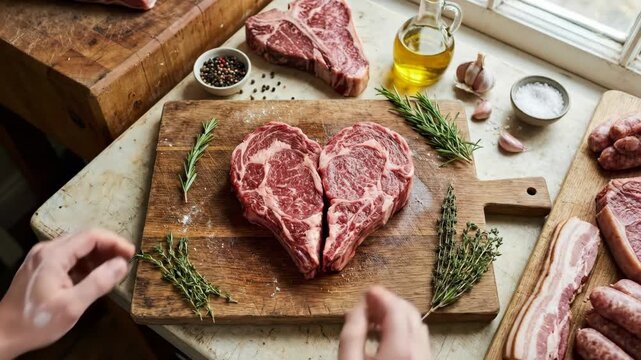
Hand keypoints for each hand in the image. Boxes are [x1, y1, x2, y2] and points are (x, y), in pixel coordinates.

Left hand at [0, 228, 134, 358]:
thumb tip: (122, 264)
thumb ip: (98, 282)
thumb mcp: (72, 306)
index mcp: (54, 255)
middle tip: (126, 262)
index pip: (91, 236)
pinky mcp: (40, 267)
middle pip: (84, 238)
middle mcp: (47, 250)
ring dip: (98, 255)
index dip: (115, 242)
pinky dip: (85, 262)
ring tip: (113, 270)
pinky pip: (68, 256)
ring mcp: (42, 257)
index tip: (132, 254)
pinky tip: (93, 276)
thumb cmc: (37, 322)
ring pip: (77, 246)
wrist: (3, 335)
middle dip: (108, 247)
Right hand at [339, 286, 430, 359]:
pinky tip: (387, 335)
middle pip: (410, 312)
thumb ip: (352, 335)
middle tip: (369, 303)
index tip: (367, 291)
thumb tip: (357, 309)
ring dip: (398, 315)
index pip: (396, 308)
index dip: (380, 295)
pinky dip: (405, 329)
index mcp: (401, 348)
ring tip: (375, 318)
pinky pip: (420, 339)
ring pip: (417, 324)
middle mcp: (419, 350)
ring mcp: (425, 357)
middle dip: (389, 303)